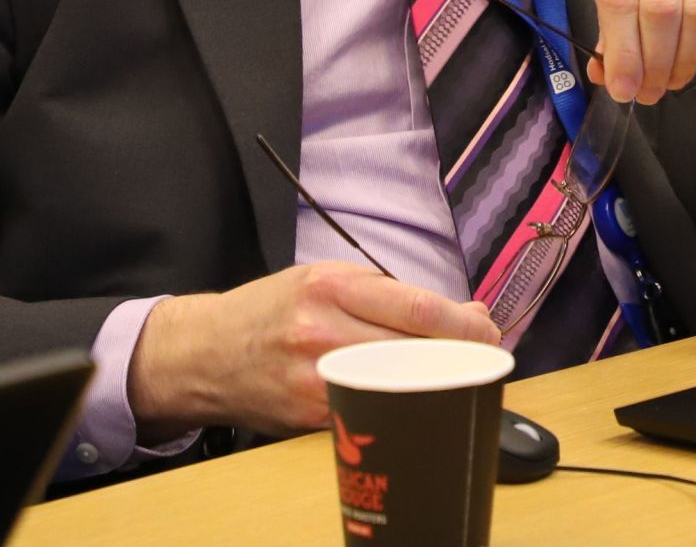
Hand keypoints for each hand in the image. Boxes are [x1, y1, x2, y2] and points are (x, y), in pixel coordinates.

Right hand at [126, 264, 498, 439]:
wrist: (206, 354)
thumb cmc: (272, 310)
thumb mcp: (323, 277)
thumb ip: (388, 293)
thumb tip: (461, 313)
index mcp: (331, 287)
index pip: (417, 309)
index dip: (465, 325)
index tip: (489, 329)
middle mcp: (322, 332)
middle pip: (416, 351)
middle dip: (460, 355)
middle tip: (483, 354)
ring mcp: (316, 380)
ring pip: (400, 387)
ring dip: (438, 383)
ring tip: (455, 374)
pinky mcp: (312, 417)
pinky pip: (372, 412)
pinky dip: (401, 405)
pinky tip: (414, 397)